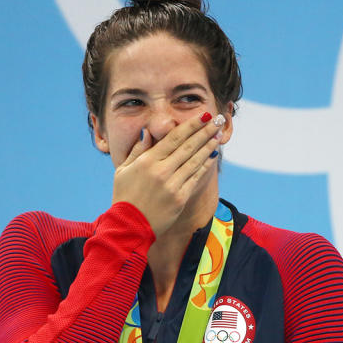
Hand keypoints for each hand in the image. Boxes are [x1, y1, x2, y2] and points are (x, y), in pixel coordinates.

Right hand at [111, 112, 223, 234]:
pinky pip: (195, 178)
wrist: (129, 226)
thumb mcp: (123, 170)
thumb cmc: (124, 197)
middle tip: (218, 121)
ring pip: (195, 161)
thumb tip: (147, 131)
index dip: (191, 125)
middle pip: (188, 146)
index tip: (203, 116)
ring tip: (219, 136)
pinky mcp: (180, 198)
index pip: (174, 138)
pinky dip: (205, 166)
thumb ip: (137, 150)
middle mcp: (161, 171)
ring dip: (209, 147)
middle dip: (205, 132)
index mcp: (147, 161)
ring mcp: (172, 185)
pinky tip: (213, 157)